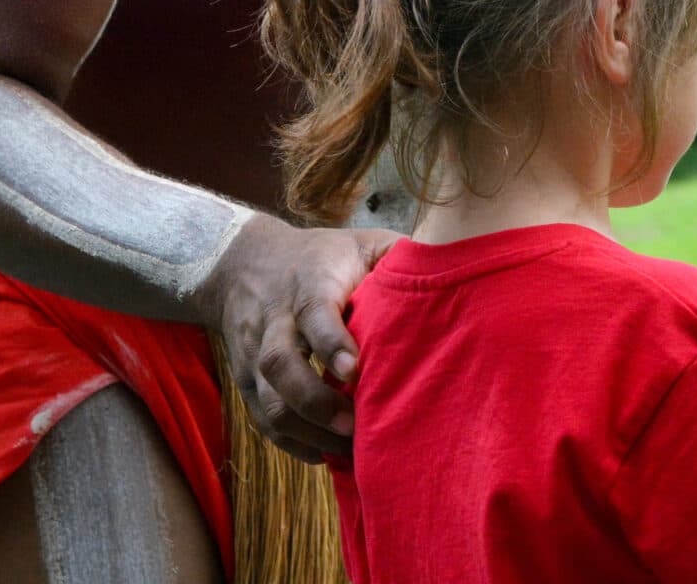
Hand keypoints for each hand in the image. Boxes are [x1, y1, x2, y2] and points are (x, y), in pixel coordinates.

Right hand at [196, 213, 397, 462]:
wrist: (246, 266)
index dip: (331, 344)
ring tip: (348, 450)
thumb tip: (451, 273)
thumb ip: (397, 256)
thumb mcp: (361, 243)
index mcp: (309, 283)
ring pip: (268, 400)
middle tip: (356, 427)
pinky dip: (292, 443)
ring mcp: (255, 354)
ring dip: (307, 431)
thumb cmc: (323, 257)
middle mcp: (275, 320)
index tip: (355, 372)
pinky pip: (263, 420)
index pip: (313, 313)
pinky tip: (326, 452)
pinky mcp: (246, 381)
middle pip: (280, 365)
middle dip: (316, 402)